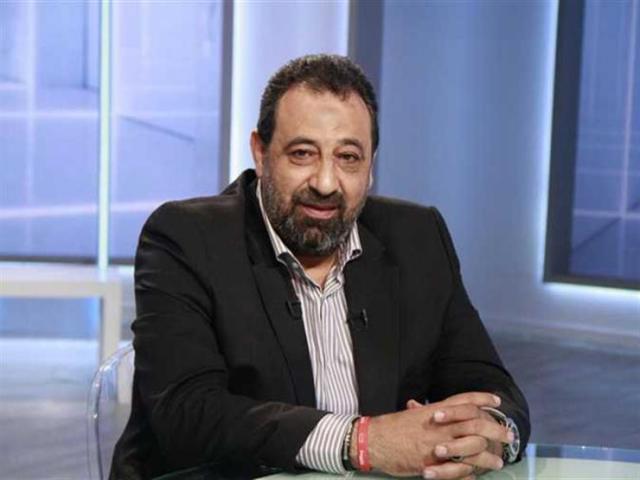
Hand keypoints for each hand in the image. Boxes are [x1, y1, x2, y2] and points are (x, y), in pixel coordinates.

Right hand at [352, 392, 501, 476]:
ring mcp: (436, 445)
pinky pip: (456, 469)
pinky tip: (477, 476)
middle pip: (474, 424)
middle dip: (494, 429)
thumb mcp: (411, 416)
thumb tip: (429, 407)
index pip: (463, 401)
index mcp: (434, 411)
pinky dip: (469, 473)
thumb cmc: (391, 427)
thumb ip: (425, 412)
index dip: (481, 399)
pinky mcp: (431, 463)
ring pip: (470, 448)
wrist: (373, 440)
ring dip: (487, 456)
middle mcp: (439, 426)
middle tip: (508, 434)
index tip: (497, 402)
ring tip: (498, 461)